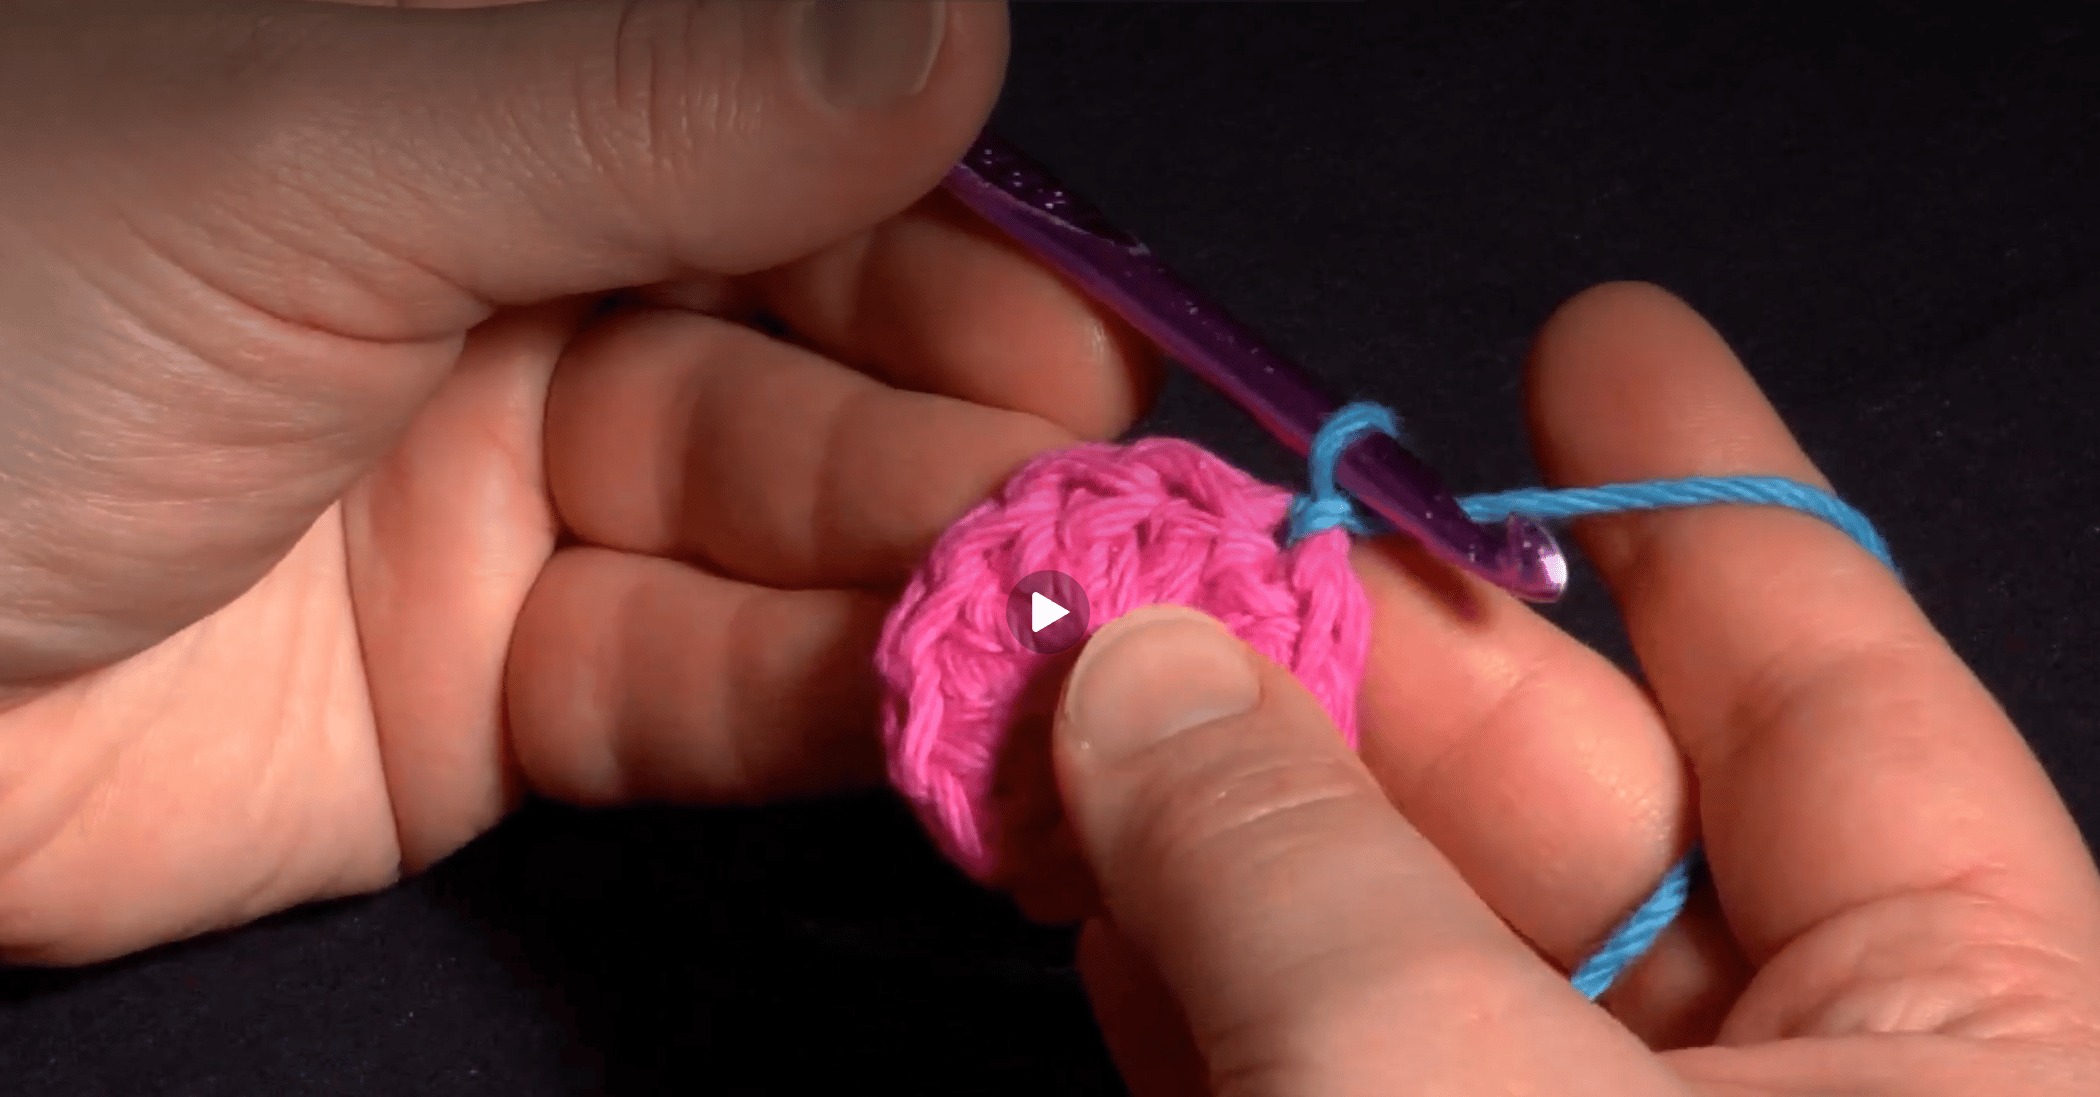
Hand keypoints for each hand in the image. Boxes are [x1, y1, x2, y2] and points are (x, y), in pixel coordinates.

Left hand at [0, 0, 1154, 963]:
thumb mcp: (316, 154)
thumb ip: (645, 95)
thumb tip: (949, 30)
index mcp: (473, 99)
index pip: (782, 134)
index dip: (950, 220)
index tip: (1088, 312)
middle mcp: (511, 275)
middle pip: (813, 339)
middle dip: (964, 417)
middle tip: (1105, 487)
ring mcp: (506, 489)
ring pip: (776, 523)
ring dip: (917, 573)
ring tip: (1054, 609)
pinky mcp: (482, 688)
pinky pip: (690, 685)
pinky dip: (815, 702)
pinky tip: (922, 708)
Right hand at [1054, 284, 2099, 1094]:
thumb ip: (1298, 869)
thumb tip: (1134, 661)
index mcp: (1980, 1047)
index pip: (1846, 701)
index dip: (1700, 494)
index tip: (1589, 331)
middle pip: (1586, 814)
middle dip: (1381, 666)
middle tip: (1200, 540)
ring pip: (1429, 956)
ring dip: (1246, 826)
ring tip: (1095, 691)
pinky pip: (1332, 1082)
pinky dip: (1218, 992)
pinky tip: (1105, 903)